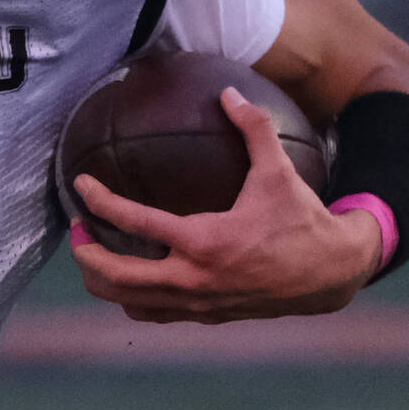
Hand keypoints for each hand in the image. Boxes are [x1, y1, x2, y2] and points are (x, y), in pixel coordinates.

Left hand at [70, 86, 380, 323]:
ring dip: (103, 281)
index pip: (136, 223)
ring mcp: (198, 303)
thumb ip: (254, 128)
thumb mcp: (280, 172)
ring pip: (129, 302)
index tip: (80, 186)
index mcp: (206, 242)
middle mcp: (195, 279)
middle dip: (86, 254)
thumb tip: (228, 93)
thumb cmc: (303, 220)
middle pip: (117, 277)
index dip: (100, 203)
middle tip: (76, 230)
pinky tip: (129, 276)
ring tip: (93, 254)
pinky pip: (155, 313)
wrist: (332, 274)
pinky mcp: (206, 316)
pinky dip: (132, 298)